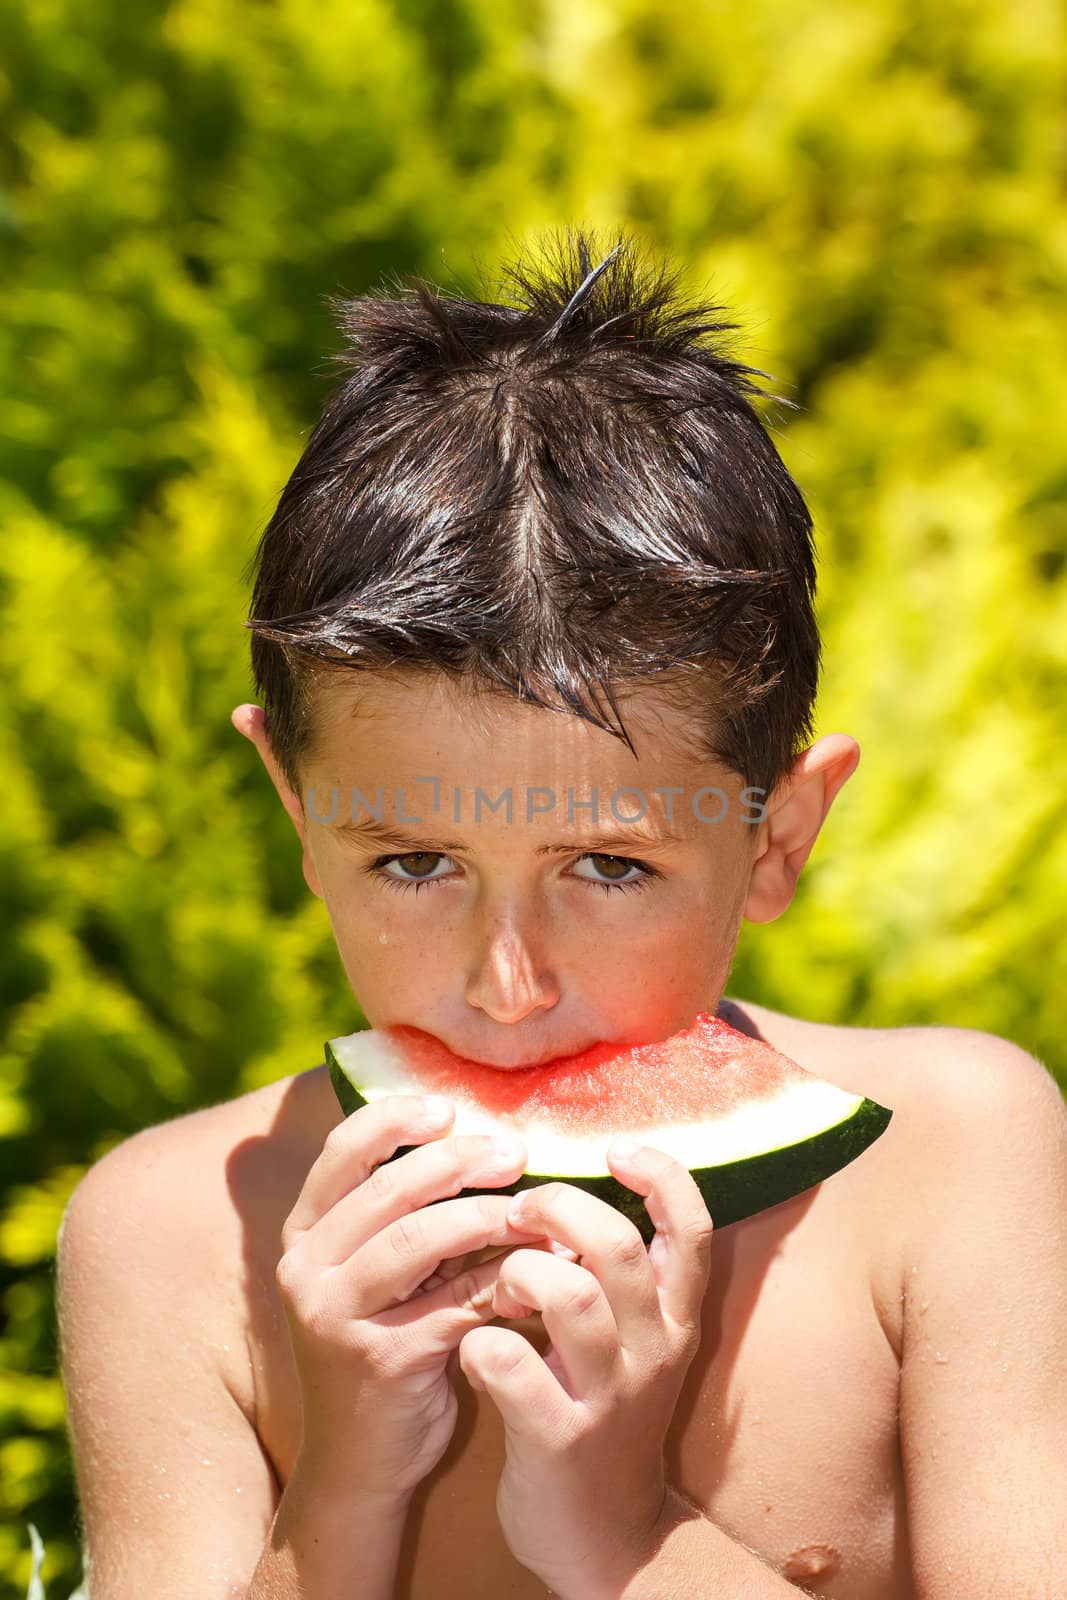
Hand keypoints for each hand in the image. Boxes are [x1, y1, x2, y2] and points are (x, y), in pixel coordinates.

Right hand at [275, 1094, 560, 1506]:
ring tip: (533, 1208)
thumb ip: (406, 1214)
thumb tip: (480, 1137)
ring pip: (418, 1238)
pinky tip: (542, 1266)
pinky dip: (504, 1276)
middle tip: (515, 1151)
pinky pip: (454, 1300)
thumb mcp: (376, 1273)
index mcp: (304, 1234)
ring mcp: (336, 1315)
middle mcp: (306, 1268)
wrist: (361, 1463)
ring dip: (486, 1215)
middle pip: (388, 1190)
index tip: (451, 1106)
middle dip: (459, 1161)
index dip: (397, 1120)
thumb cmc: (382, 1345)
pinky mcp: (380, 1358)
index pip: (343, 1151)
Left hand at [457, 1141, 713, 1596]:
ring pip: (570, 1296)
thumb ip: (618, 1277)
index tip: (613, 1148)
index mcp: (676, 1319)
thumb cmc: (606, 1416)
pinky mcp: (559, 1440)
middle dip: (560, 1209)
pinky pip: (509, 1365)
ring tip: (498, 1285)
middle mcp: (653, 1351)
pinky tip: (472, 1349)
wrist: (608, 1541)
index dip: (659, 1175)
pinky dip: (478, 1344)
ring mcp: (610, 1397)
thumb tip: (567, 1194)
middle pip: (619, 1247)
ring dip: (518, 1272)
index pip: (691, 1227)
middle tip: (520, 1209)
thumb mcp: (636, 1344)